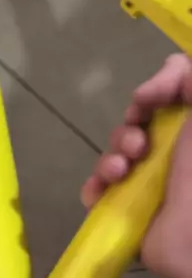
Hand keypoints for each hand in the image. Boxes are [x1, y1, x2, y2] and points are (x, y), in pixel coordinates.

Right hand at [81, 54, 191, 277]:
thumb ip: (191, 84)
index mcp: (188, 131)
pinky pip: (98, 190)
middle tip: (139, 143)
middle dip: (130, 125)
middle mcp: (171, 152)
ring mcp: (149, 182)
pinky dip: (95, 186)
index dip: (156, 87)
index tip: (150, 98)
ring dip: (112, 156)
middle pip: (135, 119)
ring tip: (123, 170)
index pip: (168, 90)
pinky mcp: (128, 212)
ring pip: (114, 152)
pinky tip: (104, 188)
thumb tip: (175, 65)